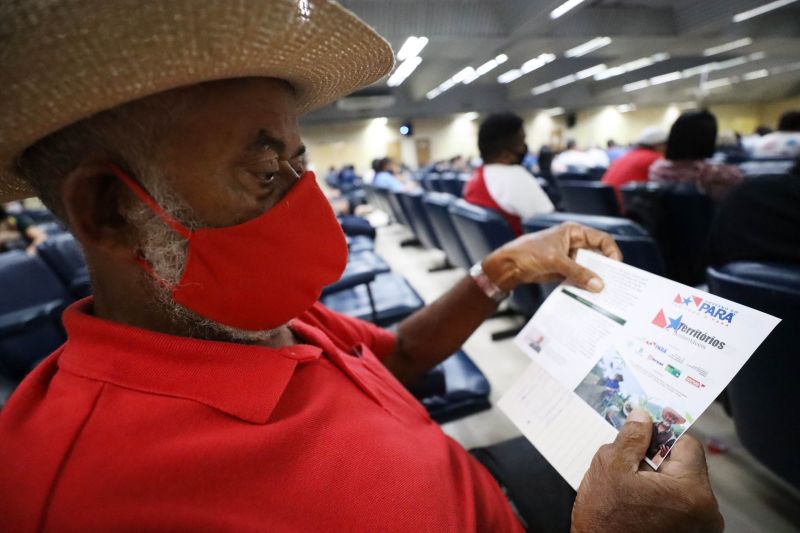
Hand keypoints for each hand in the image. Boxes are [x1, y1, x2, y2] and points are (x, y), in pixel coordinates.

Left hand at [482, 222, 621, 291]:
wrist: (508, 266)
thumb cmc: (528, 253)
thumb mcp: (555, 261)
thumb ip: (578, 272)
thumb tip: (599, 285)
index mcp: (574, 232)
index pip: (601, 239)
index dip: (611, 252)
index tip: (616, 267)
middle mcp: (574, 244)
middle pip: (597, 255)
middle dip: (605, 268)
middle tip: (614, 283)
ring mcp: (569, 258)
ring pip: (589, 268)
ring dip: (594, 279)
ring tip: (604, 293)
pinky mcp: (563, 271)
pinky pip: (579, 278)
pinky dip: (584, 285)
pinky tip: (589, 295)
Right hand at [571, 410, 723, 532]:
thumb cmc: (605, 523)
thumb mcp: (610, 468)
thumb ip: (631, 438)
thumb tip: (642, 418)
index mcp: (691, 491)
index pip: (687, 444)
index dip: (661, 435)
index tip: (642, 435)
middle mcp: (706, 512)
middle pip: (685, 465)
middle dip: (657, 460)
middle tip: (630, 466)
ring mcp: (700, 527)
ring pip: (680, 484)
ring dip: (657, 480)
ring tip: (631, 489)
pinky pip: (678, 504)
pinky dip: (660, 498)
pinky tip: (637, 503)